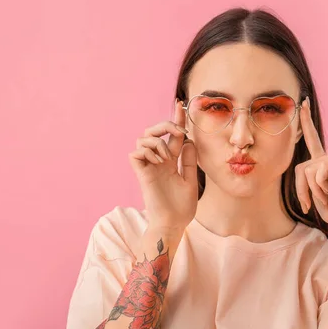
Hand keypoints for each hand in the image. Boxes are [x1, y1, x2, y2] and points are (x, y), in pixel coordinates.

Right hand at [128, 99, 198, 229]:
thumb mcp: (191, 179)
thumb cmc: (182, 206)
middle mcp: (158, 160)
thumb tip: (189, 140)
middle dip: (166, 124)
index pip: (172, 136)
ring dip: (158, 142)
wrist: (174, 223)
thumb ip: (189, 160)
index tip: (181, 105)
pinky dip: (148, 151)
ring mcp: (149, 166)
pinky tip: (159, 162)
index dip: (176, 120)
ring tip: (167, 157)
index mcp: (171, 161)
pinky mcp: (141, 173)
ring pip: (143, 138)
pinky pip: (136, 152)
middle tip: (179, 132)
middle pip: (154, 130)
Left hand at [295, 97, 327, 229]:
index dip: (305, 120)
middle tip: (307, 205)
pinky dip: (320, 187)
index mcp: (322, 162)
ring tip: (325, 197)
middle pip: (301, 167)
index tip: (303, 103)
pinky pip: (318, 172)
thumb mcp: (312, 191)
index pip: (312, 138)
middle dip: (301, 189)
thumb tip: (304, 169)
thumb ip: (306, 177)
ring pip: (309, 171)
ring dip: (312, 190)